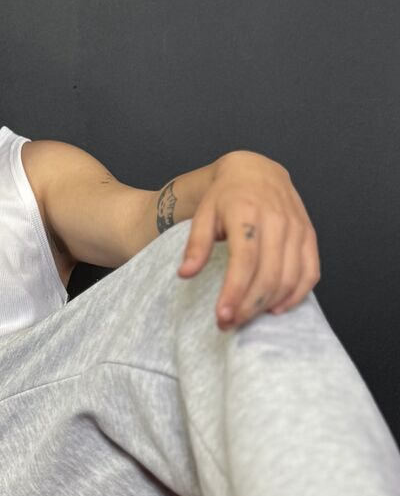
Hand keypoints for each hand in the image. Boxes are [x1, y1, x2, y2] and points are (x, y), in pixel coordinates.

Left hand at [177, 151, 319, 330]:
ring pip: (290, 278)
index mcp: (247, 213)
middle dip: (249, 305)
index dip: (235, 291)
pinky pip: (310, 273)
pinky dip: (296, 295)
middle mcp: (277, 221)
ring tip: (246, 318)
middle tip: (229, 323)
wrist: (256, 171)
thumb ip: (196, 244)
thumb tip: (185, 274)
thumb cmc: (225, 196)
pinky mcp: (309, 236)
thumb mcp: (203, 214)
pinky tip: (275, 307)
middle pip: (269, 275)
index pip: (245, 260)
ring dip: (269, 304)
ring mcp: (297, 229)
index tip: (222, 316)